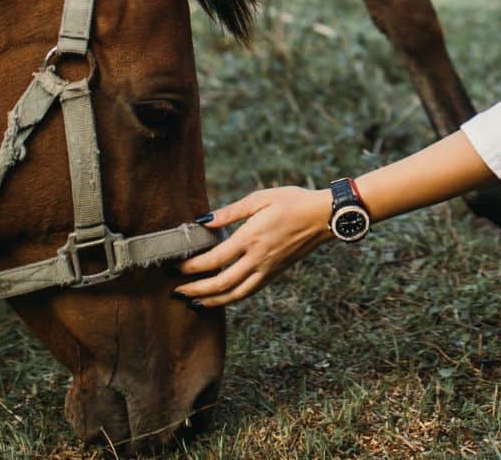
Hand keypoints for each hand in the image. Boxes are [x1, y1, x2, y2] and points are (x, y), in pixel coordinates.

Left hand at [172, 185, 329, 307]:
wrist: (324, 216)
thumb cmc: (293, 201)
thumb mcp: (261, 197)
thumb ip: (231, 211)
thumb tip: (204, 221)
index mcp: (251, 238)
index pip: (214, 260)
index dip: (192, 268)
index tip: (176, 268)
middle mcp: (258, 258)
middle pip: (220, 284)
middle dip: (195, 291)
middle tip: (175, 291)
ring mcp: (267, 269)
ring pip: (235, 295)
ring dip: (211, 301)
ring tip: (192, 302)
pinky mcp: (274, 273)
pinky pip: (249, 292)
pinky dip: (230, 299)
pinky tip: (220, 298)